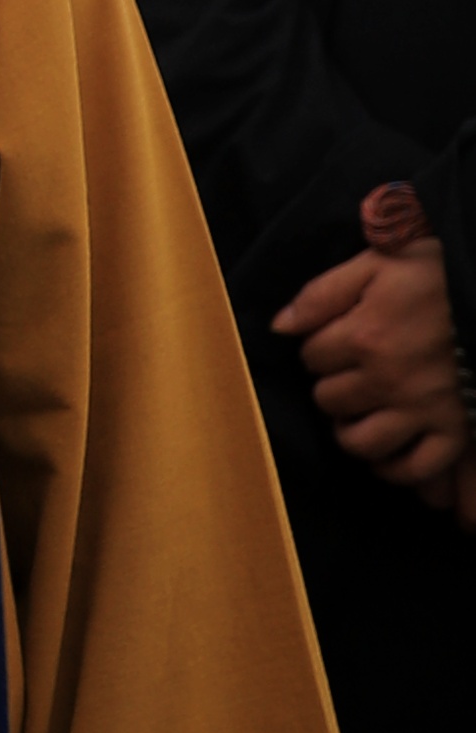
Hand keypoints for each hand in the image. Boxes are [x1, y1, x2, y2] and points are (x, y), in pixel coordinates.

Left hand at [278, 244, 470, 491]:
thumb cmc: (439, 275)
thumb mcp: (378, 264)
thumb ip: (323, 293)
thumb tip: (279, 326)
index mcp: (364, 336)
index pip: (311, 357)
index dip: (319, 347)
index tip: (338, 339)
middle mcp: (387, 380)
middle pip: (329, 400)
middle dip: (333, 385)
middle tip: (352, 374)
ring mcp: (420, 410)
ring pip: (360, 442)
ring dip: (352, 430)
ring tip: (360, 413)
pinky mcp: (453, 430)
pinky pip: (414, 467)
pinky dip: (395, 468)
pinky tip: (387, 453)